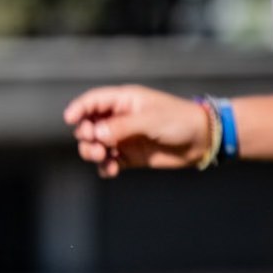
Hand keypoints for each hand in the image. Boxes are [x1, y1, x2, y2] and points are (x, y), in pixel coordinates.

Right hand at [64, 84, 212, 176]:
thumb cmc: (179, 121)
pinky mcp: (129, 155)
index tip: (69, 120)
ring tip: (103, 159)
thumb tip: (96, 134)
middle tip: (96, 146)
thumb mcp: (150, 120)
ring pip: (95, 145)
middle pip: (88, 125)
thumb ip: (122, 127)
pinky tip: (112, 170)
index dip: (78, 109)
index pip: (93, 101)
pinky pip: (108, 162)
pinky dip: (106, 167)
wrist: (203, 140)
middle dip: (86, 136)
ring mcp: (123, 138)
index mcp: (124, 102)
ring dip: (93, 153)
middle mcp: (119, 119)